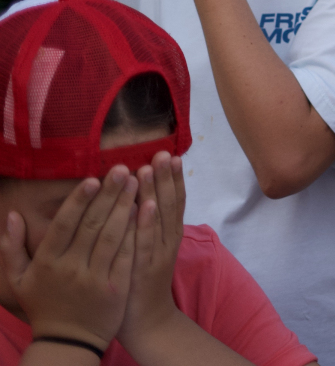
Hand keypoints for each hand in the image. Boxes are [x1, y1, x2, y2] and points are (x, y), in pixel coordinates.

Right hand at [0, 167, 138, 349]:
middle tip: (123, 169)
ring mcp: (95, 278)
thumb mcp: (18, 280)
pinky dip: (136, 231)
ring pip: (112, 236)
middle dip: (108, 195)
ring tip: (138, 182)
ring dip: (125, 207)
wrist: (68, 342)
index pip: (64, 225)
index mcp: (47, 263)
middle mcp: (70, 268)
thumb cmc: (43, 305)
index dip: (79, 201)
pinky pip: (126, 254)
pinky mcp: (116, 288)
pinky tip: (145, 210)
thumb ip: (12, 247)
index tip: (93, 178)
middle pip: (92, 225)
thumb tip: (12, 215)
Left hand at [119, 154, 185, 348]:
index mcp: (170, 234)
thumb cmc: (141, 280)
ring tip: (150, 167)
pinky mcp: (144, 268)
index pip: (175, 200)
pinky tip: (144, 205)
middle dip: (165, 177)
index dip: (173, 178)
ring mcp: (158, 254)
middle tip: (161, 152)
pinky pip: (146, 241)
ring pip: (159, 218)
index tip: (169, 154)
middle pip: (170, 203)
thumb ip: (149, 224)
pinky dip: (146, 222)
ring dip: (155, 191)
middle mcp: (168, 240)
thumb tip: (141, 194)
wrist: (146, 319)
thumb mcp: (150, 248)